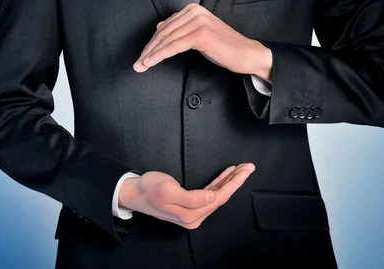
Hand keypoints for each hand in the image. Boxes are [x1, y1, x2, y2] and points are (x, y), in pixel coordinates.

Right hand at [118, 163, 254, 229]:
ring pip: (217, 194)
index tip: (245, 170)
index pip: (220, 197)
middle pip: (222, 196)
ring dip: (229, 181)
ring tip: (240, 169)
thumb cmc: (149, 189)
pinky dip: (219, 183)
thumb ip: (192, 197)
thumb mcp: (169, 190)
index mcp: (192, 214)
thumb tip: (212, 197)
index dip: (234, 183)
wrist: (134, 192)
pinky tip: (225, 176)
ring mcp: (192, 211)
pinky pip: (209, 193)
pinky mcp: (188, 205)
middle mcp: (195, 216)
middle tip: (248, 167)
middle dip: (236, 181)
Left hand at [133, 3, 271, 81]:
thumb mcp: (199, 34)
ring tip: (141, 66)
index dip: (152, 42)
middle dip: (149, 49)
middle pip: (164, 32)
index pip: (166, 26)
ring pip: (167, 40)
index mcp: (193, 9)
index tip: (142, 55)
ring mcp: (198, 22)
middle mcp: (194, 12)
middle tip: (137, 63)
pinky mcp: (201, 35)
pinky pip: (174, 46)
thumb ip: (181, 29)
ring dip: (151, 54)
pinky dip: (160, 55)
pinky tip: (151, 63)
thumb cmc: (224, 47)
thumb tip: (160, 29)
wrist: (246, 54)